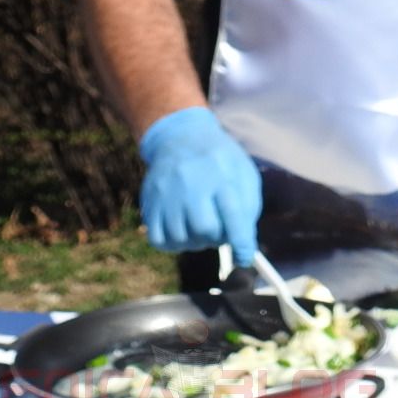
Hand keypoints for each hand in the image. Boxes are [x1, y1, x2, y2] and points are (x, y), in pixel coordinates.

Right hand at [139, 107, 261, 268]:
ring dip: (197, 242)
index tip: (246, 259)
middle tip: (220, 229)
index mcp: (221, 172)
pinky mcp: (149, 204)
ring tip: (202, 226)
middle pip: (205, 229)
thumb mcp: (243, 172)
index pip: (233, 213)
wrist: (180, 138)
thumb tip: (245, 243)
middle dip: (218, 237)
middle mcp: (191, 182)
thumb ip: (248, 206)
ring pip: (182, 239)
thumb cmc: (219, 160)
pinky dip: (174, 243)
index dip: (241, 241)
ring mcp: (166, 194)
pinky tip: (184, 230)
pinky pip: (159, 240)